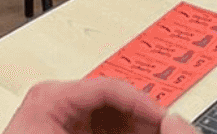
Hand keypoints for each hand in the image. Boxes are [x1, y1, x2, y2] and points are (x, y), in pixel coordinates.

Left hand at [1, 78, 197, 133]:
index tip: (164, 117)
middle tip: (165, 127)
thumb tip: (153, 123)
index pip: (111, 87)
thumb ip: (118, 127)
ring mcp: (58, 114)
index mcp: (51, 95)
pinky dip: (122, 132)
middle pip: (115, 98)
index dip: (144, 103)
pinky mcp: (63, 128)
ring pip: (112, 112)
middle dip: (143, 116)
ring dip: (136, 124)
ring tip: (155, 131)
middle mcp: (54, 98)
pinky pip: (102, 124)